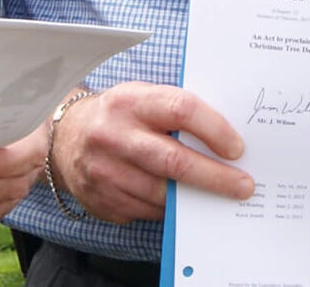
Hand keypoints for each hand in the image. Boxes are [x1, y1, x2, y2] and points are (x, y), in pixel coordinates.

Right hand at [49, 83, 252, 223]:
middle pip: (174, 161)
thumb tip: (225, 138)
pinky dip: (171, 210)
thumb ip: (174, 111)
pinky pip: (148, 211)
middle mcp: (113, 135)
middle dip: (215, 177)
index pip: (180, 109)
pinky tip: (184, 204)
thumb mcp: (140, 98)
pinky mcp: (103, 200)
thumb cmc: (119, 116)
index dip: (214, 129)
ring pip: (163, 193)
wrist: (65, 139)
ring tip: (222, 198)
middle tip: (244, 186)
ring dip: (197, 198)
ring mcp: (105, 171)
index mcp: (129, 101)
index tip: (237, 148)